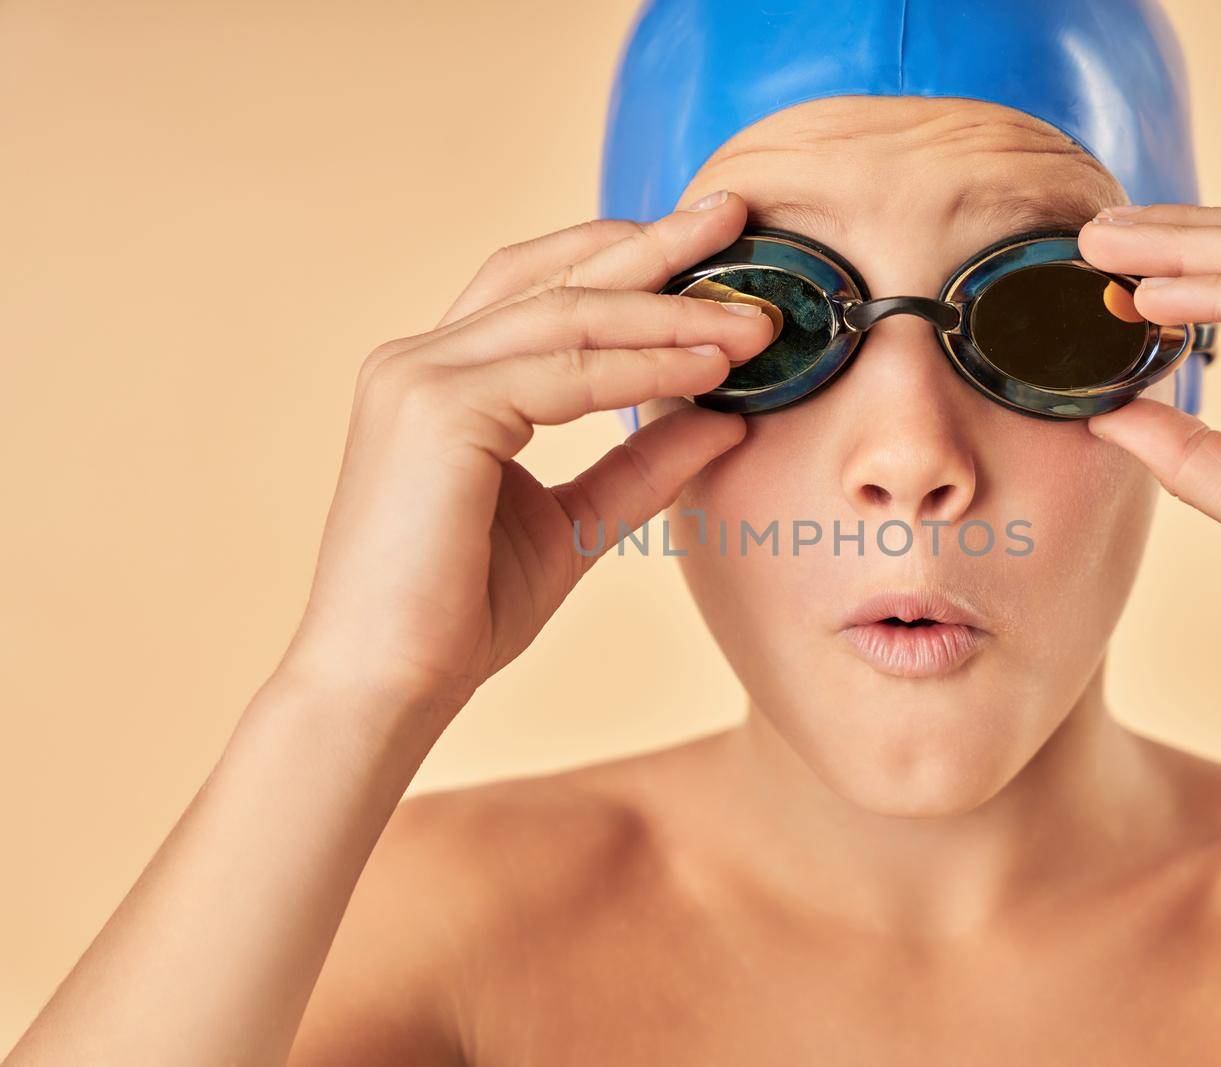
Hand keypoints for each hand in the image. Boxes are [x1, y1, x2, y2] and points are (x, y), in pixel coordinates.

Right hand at [280, 192, 771, 718]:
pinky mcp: (435, 410)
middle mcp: (419, 360)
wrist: (389, 684)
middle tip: (734, 214)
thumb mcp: (573, 523)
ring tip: (752, 320)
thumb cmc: (461, 612)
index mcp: (440, 378)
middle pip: (554, 276)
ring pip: (569, 316)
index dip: (624, 261)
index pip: (540, 289)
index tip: (707, 248)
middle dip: (654, 243)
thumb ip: (641, 466)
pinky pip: (566, 373)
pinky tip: (706, 370)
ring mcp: (419, 377)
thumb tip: (727, 421)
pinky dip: (644, 368)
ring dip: (670, 313)